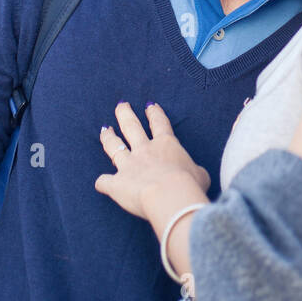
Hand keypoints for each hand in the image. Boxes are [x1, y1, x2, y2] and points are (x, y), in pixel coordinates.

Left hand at [95, 102, 210, 218]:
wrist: (170, 196)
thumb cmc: (189, 185)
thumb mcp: (200, 174)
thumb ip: (194, 170)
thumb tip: (196, 174)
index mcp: (166, 145)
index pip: (159, 123)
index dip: (154, 113)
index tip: (150, 105)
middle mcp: (144, 150)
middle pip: (131, 126)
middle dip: (125, 114)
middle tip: (121, 105)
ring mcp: (128, 165)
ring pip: (114, 146)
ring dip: (108, 137)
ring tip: (104, 130)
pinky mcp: (117, 183)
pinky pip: (104, 181)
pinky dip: (102, 182)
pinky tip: (101, 183)